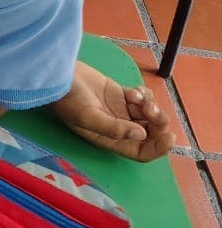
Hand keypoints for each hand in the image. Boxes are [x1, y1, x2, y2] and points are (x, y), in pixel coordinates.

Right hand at [50, 61, 173, 161]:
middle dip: (157, 124)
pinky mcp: (121, 95)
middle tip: (152, 110)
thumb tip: (141, 134)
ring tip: (138, 97)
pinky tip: (132, 90)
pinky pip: (142, 99)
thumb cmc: (67, 100)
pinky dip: (143, 95)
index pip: (140, 152)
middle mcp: (118, 128)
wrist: (59, 75)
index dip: (158, 148)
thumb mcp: (87, 117)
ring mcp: (120, 111)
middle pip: (149, 134)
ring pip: (148, 115)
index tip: (169, 136)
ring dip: (150, 107)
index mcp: (110, 140)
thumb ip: (114, 128)